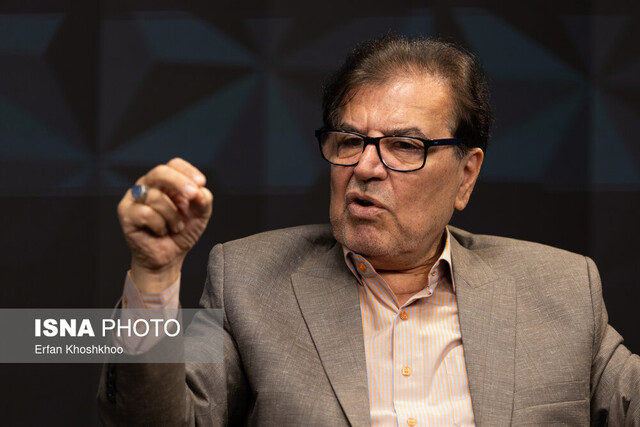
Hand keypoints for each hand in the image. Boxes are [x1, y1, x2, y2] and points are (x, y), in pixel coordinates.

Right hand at [117, 158, 212, 291]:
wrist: (168, 258)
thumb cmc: (181, 233)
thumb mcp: (200, 215)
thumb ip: (203, 200)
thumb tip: (199, 190)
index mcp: (165, 182)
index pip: (174, 165)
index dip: (188, 171)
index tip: (201, 183)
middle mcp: (148, 186)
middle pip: (160, 172)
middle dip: (179, 183)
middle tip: (192, 196)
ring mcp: (134, 198)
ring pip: (156, 197)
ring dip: (172, 217)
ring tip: (175, 227)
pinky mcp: (126, 213)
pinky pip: (146, 213)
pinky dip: (159, 225)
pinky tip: (160, 231)